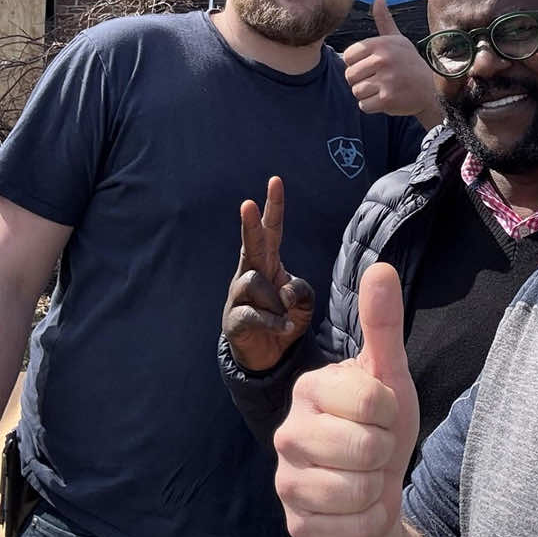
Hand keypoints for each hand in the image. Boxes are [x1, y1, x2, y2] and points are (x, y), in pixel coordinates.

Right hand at [223, 177, 315, 372]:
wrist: (268, 355)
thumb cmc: (285, 318)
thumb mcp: (303, 302)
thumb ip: (300, 289)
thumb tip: (283, 291)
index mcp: (269, 261)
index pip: (271, 229)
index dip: (273, 207)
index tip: (275, 181)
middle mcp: (250, 272)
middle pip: (250, 243)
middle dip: (249, 223)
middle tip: (247, 204)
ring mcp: (238, 294)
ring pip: (255, 282)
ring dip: (276, 300)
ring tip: (284, 317)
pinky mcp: (233, 318)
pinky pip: (254, 312)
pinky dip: (273, 321)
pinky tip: (283, 328)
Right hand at [275, 264, 418, 536]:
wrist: (372, 490)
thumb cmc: (379, 426)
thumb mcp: (389, 375)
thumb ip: (383, 324)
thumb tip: (381, 267)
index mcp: (310, 387)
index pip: (374, 402)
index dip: (393, 414)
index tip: (383, 415)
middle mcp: (288, 430)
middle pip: (364, 449)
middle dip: (384, 453)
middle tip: (374, 449)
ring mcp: (285, 479)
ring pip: (355, 491)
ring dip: (377, 490)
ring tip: (366, 478)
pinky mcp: (294, 523)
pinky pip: (347, 530)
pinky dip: (367, 523)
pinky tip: (358, 509)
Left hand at [343, 0, 437, 119]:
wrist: (432, 90)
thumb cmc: (410, 63)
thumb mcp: (398, 40)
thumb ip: (384, 20)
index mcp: (381, 43)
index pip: (347, 56)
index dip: (357, 64)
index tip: (373, 66)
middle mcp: (383, 59)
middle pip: (349, 75)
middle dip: (361, 81)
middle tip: (380, 80)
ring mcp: (386, 80)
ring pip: (356, 91)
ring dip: (367, 94)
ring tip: (384, 89)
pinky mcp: (388, 99)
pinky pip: (363, 105)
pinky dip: (372, 106)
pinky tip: (386, 99)